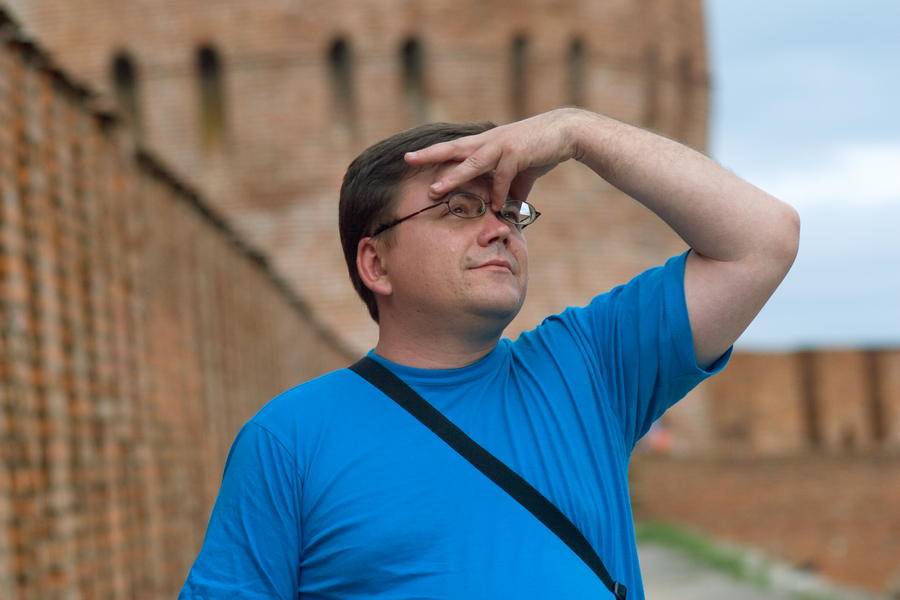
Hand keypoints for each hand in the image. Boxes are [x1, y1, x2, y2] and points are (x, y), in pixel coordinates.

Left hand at [403, 108, 587, 210]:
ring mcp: (501, 145)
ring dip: (453, 177)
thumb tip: (502, 209)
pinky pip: (502, 176)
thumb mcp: (519, 172)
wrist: (566, 133)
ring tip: (436, 189)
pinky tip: (497, 206)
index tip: (410, 156)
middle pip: (453, 148)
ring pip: (471, 162)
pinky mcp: (516, 152)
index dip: (432, 152)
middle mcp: (488, 141)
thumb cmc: (539, 150)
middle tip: (407, 159)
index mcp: (485, 144)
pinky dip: (499, 193)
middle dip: (429, 155)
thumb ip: (507, 189)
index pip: (453, 148)